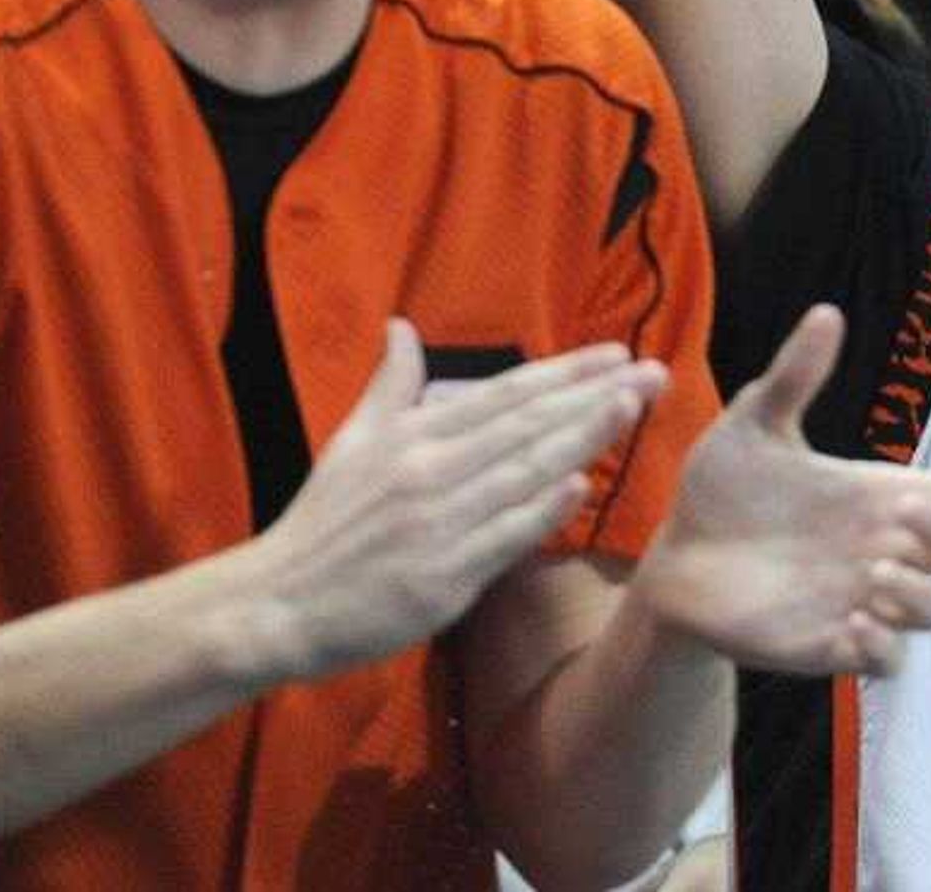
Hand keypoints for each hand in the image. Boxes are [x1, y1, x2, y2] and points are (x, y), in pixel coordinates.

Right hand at [237, 325, 662, 685]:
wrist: (278, 604)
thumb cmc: (323, 523)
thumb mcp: (351, 442)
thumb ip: (390, 387)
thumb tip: (402, 327)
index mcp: (412, 436)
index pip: (504, 395)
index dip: (564, 372)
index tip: (616, 352)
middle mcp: (428, 471)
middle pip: (525, 425)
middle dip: (593, 395)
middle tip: (652, 371)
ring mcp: (436, 525)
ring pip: (522, 473)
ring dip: (582, 438)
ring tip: (631, 408)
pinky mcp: (439, 579)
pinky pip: (500, 538)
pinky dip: (540, 511)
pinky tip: (581, 487)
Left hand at [630, 307, 930, 675]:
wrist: (674, 557)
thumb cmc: (723, 489)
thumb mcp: (754, 424)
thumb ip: (794, 376)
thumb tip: (827, 312)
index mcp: (876, 496)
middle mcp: (879, 548)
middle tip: (904, 515)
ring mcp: (860, 600)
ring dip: (917, 594)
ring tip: (874, 572)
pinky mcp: (829, 644)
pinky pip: (885, 662)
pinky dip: (882, 647)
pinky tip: (852, 622)